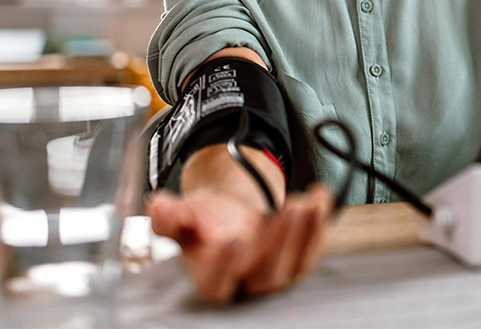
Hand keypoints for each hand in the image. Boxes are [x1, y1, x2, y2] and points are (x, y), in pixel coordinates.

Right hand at [147, 184, 332, 302]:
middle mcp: (246, 283)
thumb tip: (159, 206)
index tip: (230, 238)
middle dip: (280, 241)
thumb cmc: (203, 223)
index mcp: (211, 279)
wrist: (228, 218)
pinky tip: (321, 198)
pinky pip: (313, 248)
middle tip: (289, 209)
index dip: (224, 264)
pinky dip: (320, 223)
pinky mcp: (298, 262)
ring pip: (295, 264)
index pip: (218, 282)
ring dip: (305, 232)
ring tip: (308, 202)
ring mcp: (276, 276)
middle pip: (266, 273)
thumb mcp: (182, 217)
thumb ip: (169, 216)